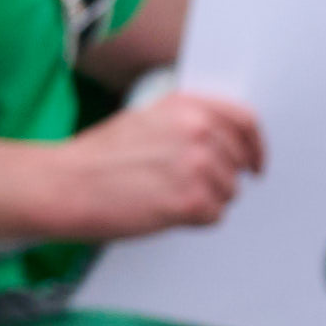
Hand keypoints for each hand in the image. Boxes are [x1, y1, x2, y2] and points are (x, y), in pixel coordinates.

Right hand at [10, 87, 263, 246]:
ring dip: (205, 200)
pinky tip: (163, 210)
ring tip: (165, 196)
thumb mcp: (146, 118)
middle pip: (240, 163)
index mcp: (188, 106)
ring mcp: (199, 166)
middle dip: (222, 179)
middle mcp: (198, 131)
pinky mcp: (192, 201)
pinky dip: (194, 219)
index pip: (246, 122)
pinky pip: (213, 215)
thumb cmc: (99, 156)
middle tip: (193, 189)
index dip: (256, 147)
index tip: (256, 164)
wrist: (68, 184)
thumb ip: (187, 121)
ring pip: (229, 193)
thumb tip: (222, 141)